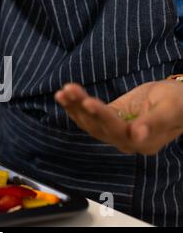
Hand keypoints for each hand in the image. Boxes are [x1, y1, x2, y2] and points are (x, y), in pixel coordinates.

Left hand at [55, 80, 182, 154]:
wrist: (180, 101)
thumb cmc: (180, 103)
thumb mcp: (171, 109)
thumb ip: (154, 122)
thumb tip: (137, 135)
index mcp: (143, 143)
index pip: (118, 129)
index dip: (102, 116)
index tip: (88, 101)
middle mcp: (125, 141)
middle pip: (98, 127)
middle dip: (81, 107)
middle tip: (68, 90)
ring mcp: (115, 133)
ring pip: (89, 123)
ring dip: (73, 107)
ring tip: (62, 92)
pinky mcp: (108, 120)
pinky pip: (88, 116)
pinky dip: (75, 106)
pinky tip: (64, 95)